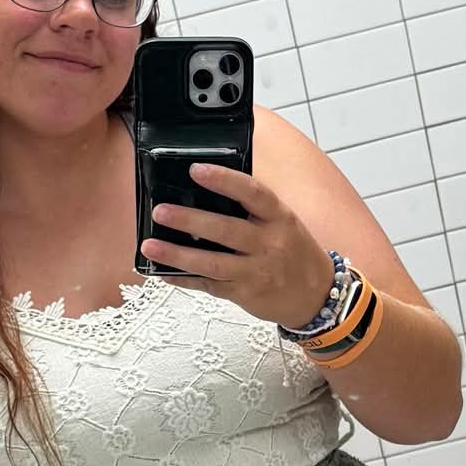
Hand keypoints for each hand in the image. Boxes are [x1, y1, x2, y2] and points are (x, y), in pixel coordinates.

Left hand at [142, 164, 335, 330]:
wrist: (316, 295)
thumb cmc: (294, 252)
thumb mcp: (284, 222)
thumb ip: (253, 207)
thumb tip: (208, 188)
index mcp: (279, 218)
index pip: (253, 193)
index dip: (224, 180)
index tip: (196, 170)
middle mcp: (269, 244)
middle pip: (226, 229)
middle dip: (189, 220)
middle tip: (160, 211)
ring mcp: (256, 272)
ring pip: (212, 263)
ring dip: (177, 255)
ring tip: (150, 246)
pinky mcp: (244, 294)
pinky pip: (209, 286)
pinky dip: (183, 279)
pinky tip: (162, 272)